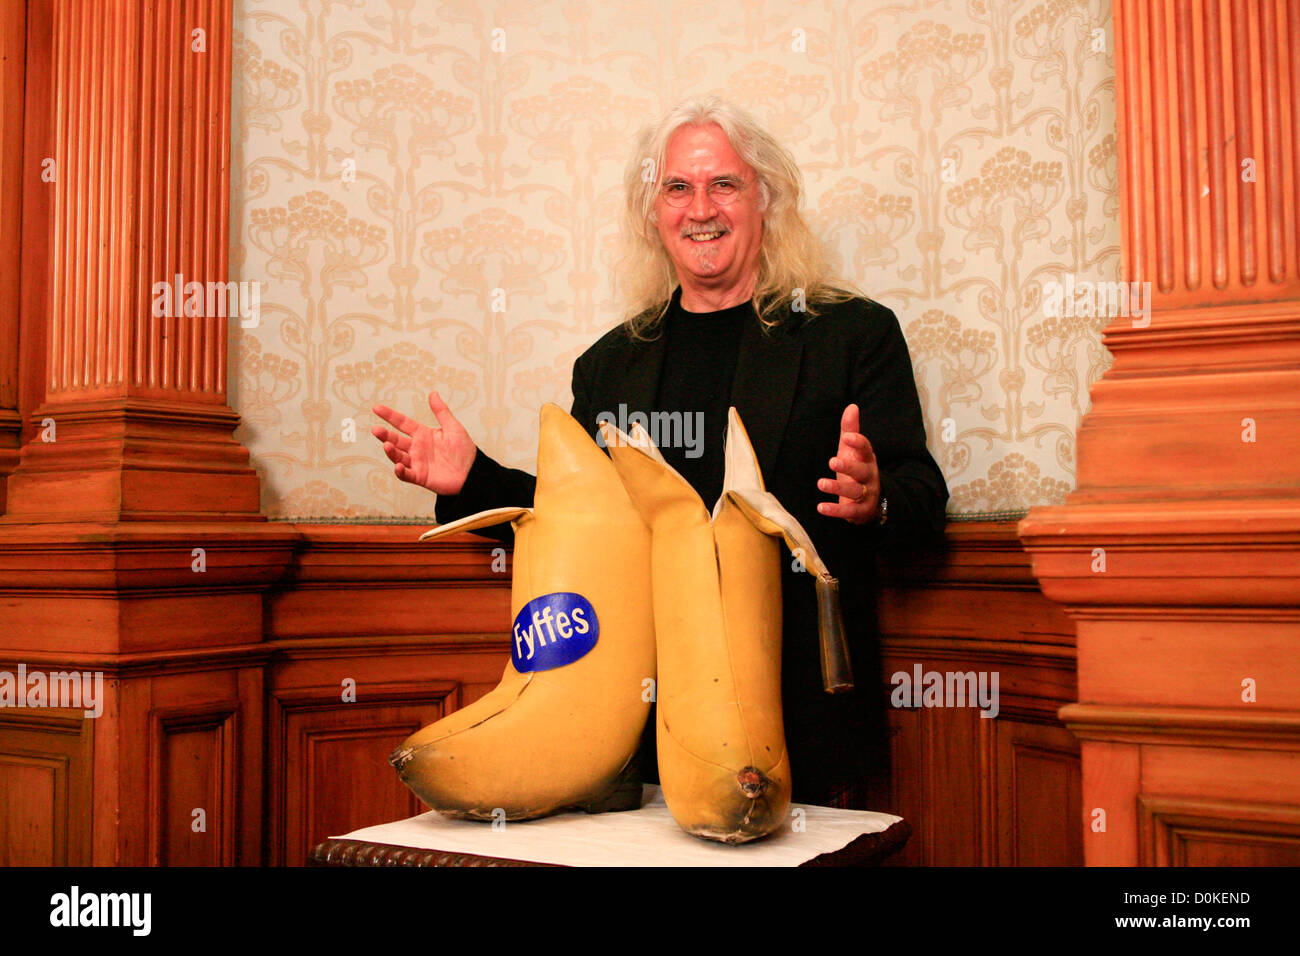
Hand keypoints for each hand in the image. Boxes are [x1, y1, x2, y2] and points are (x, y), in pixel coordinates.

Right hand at [371, 391, 477, 494]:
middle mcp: (417, 448)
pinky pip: (406, 474)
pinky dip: (400, 471)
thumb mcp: (453, 427)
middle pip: (396, 440)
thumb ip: (441, 411)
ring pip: (398, 456)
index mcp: (423, 434)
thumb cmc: (464, 450)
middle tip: (376, 429)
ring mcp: (417, 463)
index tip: (376, 408)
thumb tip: (433, 393)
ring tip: (386, 445)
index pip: (402, 423)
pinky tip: (398, 466)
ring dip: (391, 452)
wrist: (473, 472)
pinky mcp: (420, 476)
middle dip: (385, 435)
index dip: (390, 415)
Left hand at [816, 403, 880, 524]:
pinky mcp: (860, 511)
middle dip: (848, 466)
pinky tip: (821, 507)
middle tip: (832, 461)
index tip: (847, 437)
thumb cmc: (857, 469)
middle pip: (861, 471)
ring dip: (837, 487)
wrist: (871, 501)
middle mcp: (869, 476)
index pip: (866, 449)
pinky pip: (849, 511)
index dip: (858, 442)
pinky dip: (835, 510)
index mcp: (867, 459)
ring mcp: (866, 494)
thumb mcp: (852, 450)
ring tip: (821, 483)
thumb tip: (852, 406)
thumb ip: (850, 430)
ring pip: (854, 491)